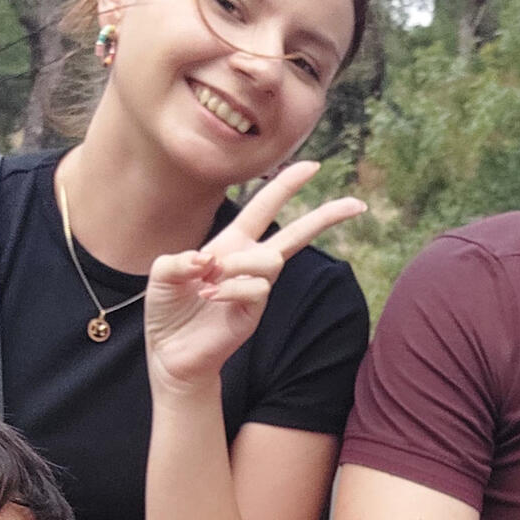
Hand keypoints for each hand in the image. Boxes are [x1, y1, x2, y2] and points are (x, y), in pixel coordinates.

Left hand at [144, 160, 364, 396]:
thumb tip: (208, 260)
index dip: (286, 184)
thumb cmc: (168, 310)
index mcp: (231, 244)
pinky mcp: (255, 312)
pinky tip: (210, 296)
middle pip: (296, 234)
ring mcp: (256, 289)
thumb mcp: (162, 274)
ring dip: (239, 264)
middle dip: (326, 216)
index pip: (264, 207)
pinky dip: (231, 289)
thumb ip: (178, 260)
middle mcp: (249, 262)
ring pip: (271, 260)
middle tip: (357, 204)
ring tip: (209, 281)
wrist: (170, 353)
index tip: (313, 166)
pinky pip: (257, 289)